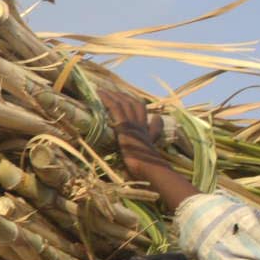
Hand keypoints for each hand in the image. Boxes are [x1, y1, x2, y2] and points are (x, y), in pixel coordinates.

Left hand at [106, 88, 197, 205]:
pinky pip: (115, 109)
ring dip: (113, 95)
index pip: (143, 111)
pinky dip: (108, 100)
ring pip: (124, 104)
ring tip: (102, 90)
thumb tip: (159, 120)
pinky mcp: (125, 128)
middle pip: (133, 104)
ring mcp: (133, 125)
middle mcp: (141, 125)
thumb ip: (155, 136)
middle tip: (111, 90)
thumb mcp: (152, 152)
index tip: (126, 97)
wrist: (151, 170)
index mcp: (146, 131)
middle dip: (123, 96)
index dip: (135, 103)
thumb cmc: (150, 166)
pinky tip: (100, 94)